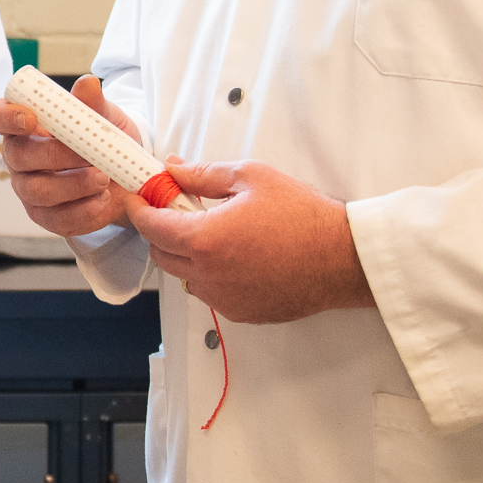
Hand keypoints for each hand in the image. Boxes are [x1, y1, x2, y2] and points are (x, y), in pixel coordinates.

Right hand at [0, 74, 143, 236]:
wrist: (127, 177)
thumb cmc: (105, 141)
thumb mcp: (105, 117)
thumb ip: (93, 104)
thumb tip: (88, 83)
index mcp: (25, 125)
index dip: (6, 117)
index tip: (31, 118)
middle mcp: (19, 158)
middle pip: (18, 156)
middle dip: (56, 155)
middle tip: (90, 154)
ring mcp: (29, 190)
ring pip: (37, 191)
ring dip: (73, 184)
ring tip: (103, 178)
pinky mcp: (46, 217)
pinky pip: (56, 219)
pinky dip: (84, 210)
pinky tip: (103, 199)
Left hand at [127, 159, 375, 324]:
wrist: (343, 258)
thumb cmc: (304, 216)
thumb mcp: (252, 178)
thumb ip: (203, 175)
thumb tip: (173, 169)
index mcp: (206, 239)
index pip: (150, 226)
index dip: (139, 208)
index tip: (139, 197)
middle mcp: (209, 275)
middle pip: (161, 254)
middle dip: (160, 230)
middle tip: (177, 209)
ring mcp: (224, 298)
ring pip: (184, 276)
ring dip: (185, 254)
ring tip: (215, 232)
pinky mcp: (241, 313)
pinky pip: (209, 293)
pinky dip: (210, 274)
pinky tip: (235, 255)